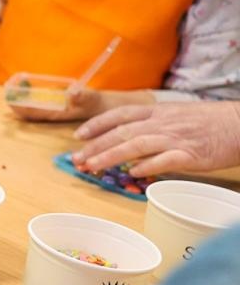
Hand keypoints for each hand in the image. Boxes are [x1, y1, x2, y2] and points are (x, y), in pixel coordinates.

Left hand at [9, 84, 102, 123]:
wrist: (96, 107)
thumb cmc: (91, 102)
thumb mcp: (88, 98)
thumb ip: (81, 96)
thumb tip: (72, 93)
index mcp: (53, 114)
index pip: (29, 113)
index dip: (17, 105)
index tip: (11, 93)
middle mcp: (46, 114)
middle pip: (23, 111)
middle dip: (13, 99)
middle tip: (8, 83)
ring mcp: (46, 110)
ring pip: (25, 107)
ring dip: (16, 96)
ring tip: (12, 81)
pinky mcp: (48, 105)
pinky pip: (31, 102)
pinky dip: (23, 94)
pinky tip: (22, 82)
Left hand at [73, 100, 239, 176]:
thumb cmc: (209, 122)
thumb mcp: (176, 115)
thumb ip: (152, 125)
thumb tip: (127, 140)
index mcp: (157, 111)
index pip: (119, 114)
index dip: (96, 124)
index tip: (77, 136)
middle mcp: (162, 122)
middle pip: (121, 132)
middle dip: (95, 146)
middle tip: (76, 159)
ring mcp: (175, 138)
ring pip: (136, 145)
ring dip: (110, 156)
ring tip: (92, 167)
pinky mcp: (191, 154)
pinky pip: (165, 160)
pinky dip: (147, 167)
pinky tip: (131, 174)